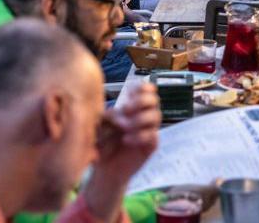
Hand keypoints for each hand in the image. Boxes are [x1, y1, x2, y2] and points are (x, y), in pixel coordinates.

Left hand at [84, 84, 160, 220]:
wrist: (105, 169)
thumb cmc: (102, 144)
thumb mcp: (101, 126)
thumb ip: (110, 115)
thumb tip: (120, 111)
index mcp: (134, 107)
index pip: (146, 89)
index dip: (142, 88)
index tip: (128, 94)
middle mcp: (144, 116)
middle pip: (154, 100)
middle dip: (141, 101)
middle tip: (126, 109)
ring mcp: (149, 130)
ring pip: (156, 116)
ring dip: (140, 119)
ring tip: (125, 128)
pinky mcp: (151, 145)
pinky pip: (153, 135)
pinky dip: (139, 136)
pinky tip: (126, 140)